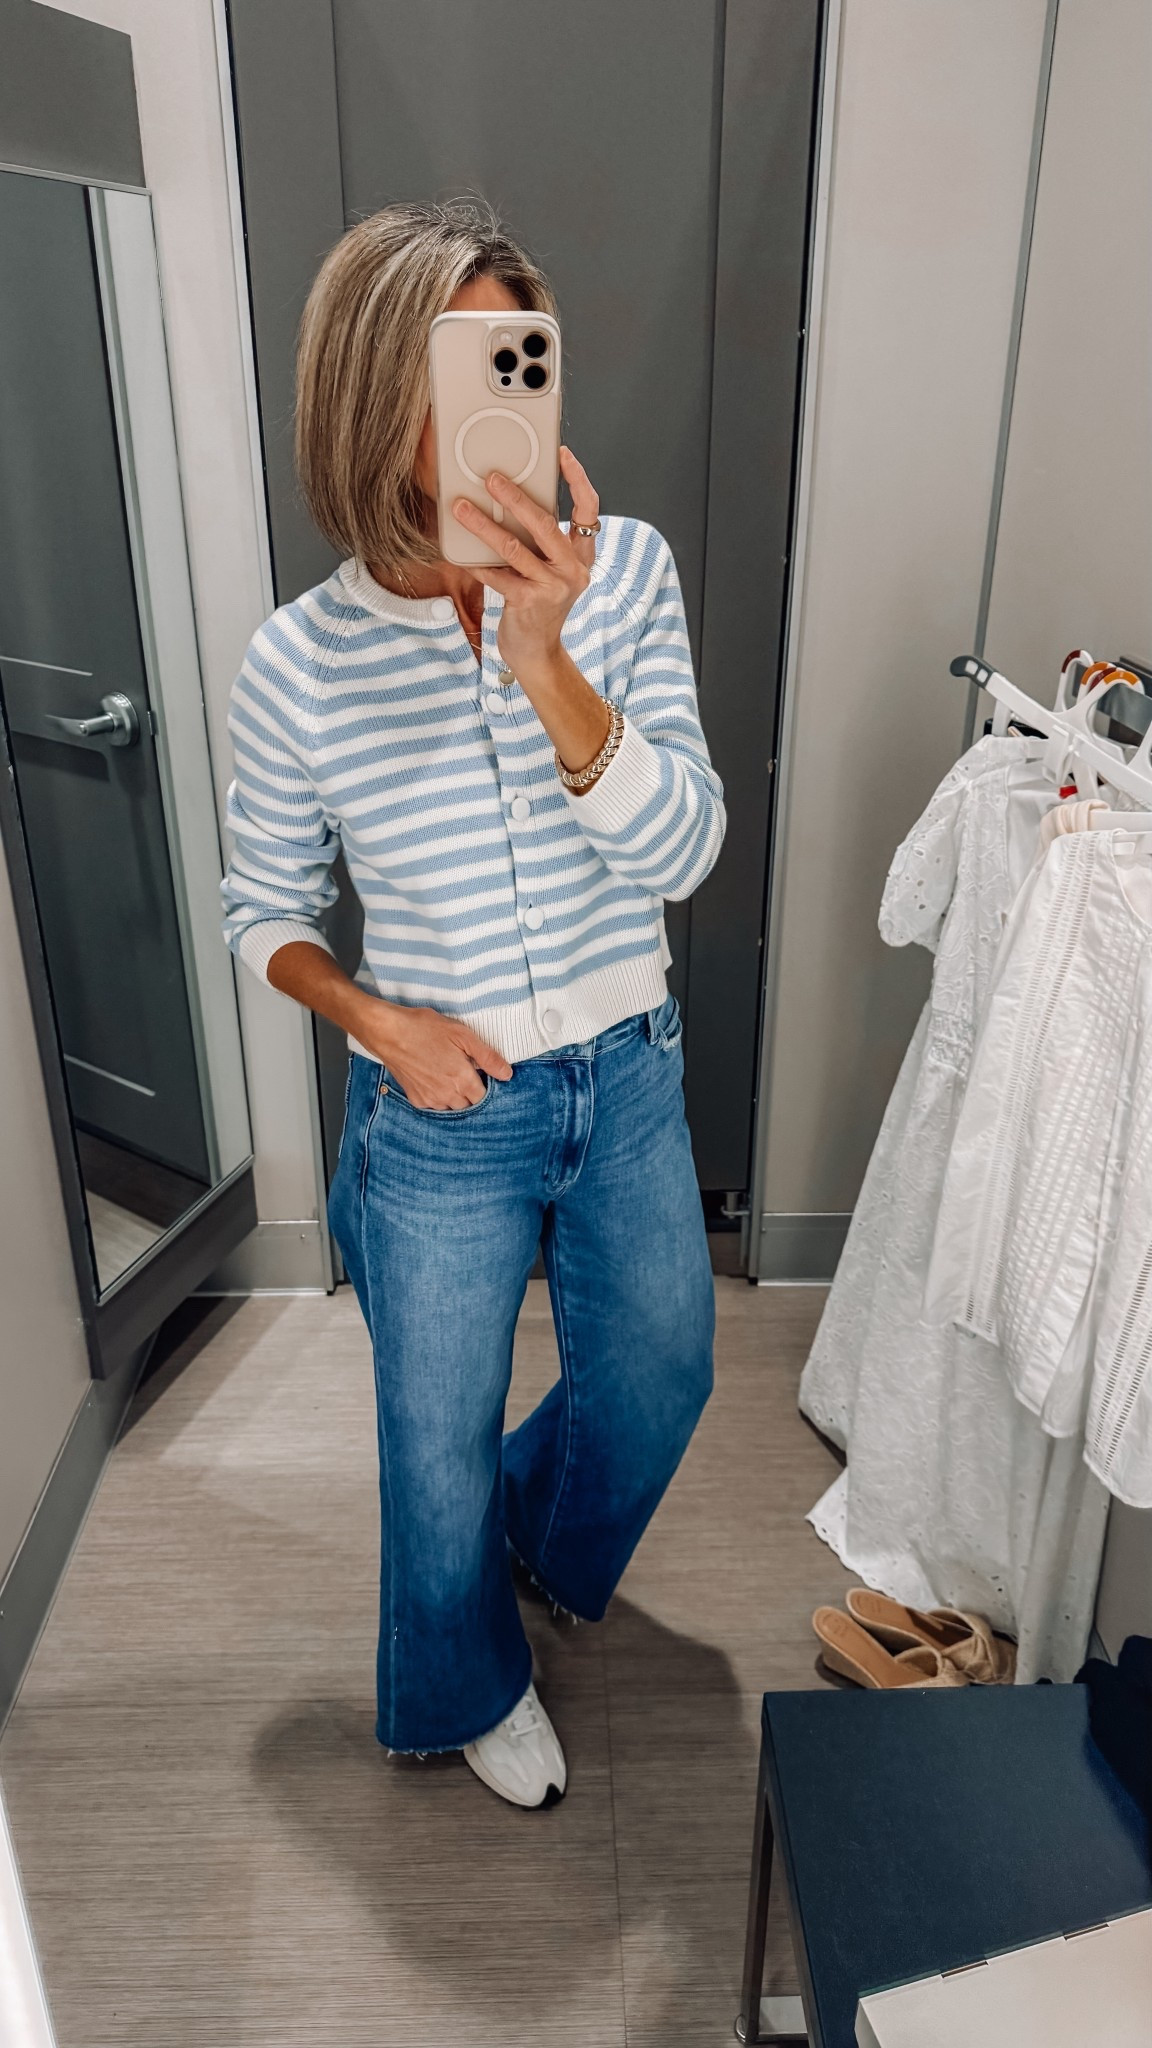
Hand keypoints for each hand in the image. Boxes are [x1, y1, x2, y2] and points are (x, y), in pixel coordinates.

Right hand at [354, 995, 512, 1110]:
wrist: (389, 1032)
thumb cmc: (425, 1028)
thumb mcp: (462, 1035)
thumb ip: (487, 1057)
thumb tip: (507, 1074)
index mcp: (462, 1080)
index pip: (484, 1097)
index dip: (486, 1085)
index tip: (481, 1073)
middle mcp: (447, 1095)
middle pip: (469, 1104)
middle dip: (471, 1091)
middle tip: (464, 1071)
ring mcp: (430, 1099)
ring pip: (452, 1107)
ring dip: (455, 1096)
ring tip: (448, 1073)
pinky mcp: (416, 1098)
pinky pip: (434, 1104)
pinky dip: (438, 1096)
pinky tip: (434, 1077)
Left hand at [453, 445, 599, 679]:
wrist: (537, 654)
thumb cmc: (538, 609)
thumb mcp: (549, 573)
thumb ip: (541, 546)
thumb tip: (509, 506)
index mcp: (581, 557)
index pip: (589, 511)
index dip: (578, 480)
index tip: (563, 455)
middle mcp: (572, 570)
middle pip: (546, 523)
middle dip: (517, 497)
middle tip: (493, 478)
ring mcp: (553, 587)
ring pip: (514, 547)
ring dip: (484, 524)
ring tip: (462, 508)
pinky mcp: (529, 602)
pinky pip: (497, 575)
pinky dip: (476, 562)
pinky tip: (458, 552)